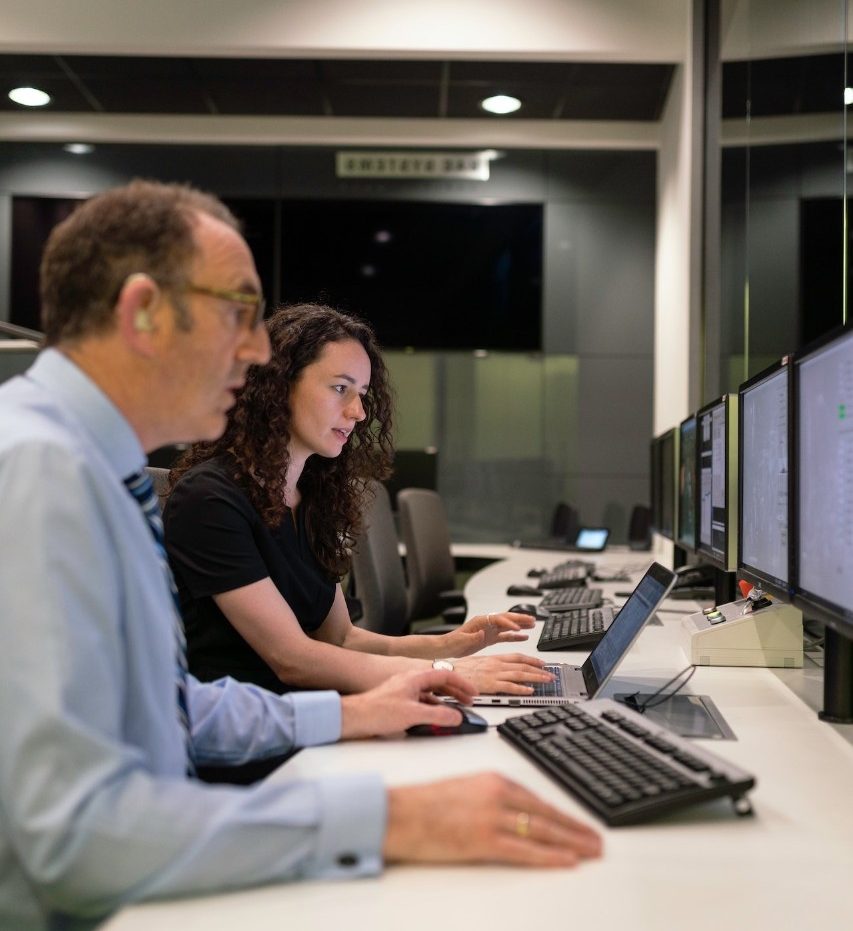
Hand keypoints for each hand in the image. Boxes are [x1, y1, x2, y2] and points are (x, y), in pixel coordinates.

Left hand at [340, 669, 476, 738]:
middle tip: (468, 701)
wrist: (354, 717)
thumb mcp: (413, 714)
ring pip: (431, 693)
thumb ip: (437, 715)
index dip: (462, 683)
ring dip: (445, 701)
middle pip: (439, 683)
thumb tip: (456, 716)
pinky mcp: (399, 702)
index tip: (473, 692)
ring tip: (455, 710)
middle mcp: (410, 681)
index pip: (445, 675)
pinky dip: (433, 707)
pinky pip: (422, 701)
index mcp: (415, 677)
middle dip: (456, 692)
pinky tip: (435, 717)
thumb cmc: (376, 710)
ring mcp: (404, 691)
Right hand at [384, 772, 601, 866]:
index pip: (538, 799)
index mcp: (493, 779)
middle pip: (546, 814)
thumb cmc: (425, 803)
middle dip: (575, 828)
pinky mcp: (483, 840)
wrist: (398, 812)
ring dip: (571, 842)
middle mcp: (497, 794)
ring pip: (542, 830)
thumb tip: (518, 815)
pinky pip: (524, 850)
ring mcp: (491, 817)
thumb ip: (493, 797)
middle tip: (597, 840)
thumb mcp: (466, 788)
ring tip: (591, 851)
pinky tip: (567, 860)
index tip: (580, 824)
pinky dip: (549, 856)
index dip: (563, 814)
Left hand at [445, 612, 534, 656]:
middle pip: (506, 618)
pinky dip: (515, 636)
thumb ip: (472, 637)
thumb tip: (482, 633)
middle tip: (533, 620)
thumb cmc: (452, 642)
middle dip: (520, 619)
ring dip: (521, 625)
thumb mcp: (461, 640)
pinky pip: (505, 636)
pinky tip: (524, 637)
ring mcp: (489, 630)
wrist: (447, 647)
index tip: (518, 628)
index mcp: (480, 621)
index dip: (509, 623)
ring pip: (508, 625)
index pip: (498, 619)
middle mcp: (486, 623)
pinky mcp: (490, 638)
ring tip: (533, 624)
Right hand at [454, 652, 552, 694]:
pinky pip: (509, 687)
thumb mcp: (477, 663)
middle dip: (539, 670)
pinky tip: (530, 691)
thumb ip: (489, 665)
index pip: (517, 657)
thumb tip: (497, 670)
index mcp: (493, 659)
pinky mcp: (490, 685)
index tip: (541, 663)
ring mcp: (494, 674)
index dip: (531, 660)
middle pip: (522, 666)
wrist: (447, 671)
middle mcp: (496, 665)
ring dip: (536, 678)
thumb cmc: (458, 669)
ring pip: (520, 675)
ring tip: (547, 681)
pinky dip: (521, 689)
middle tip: (550, 674)